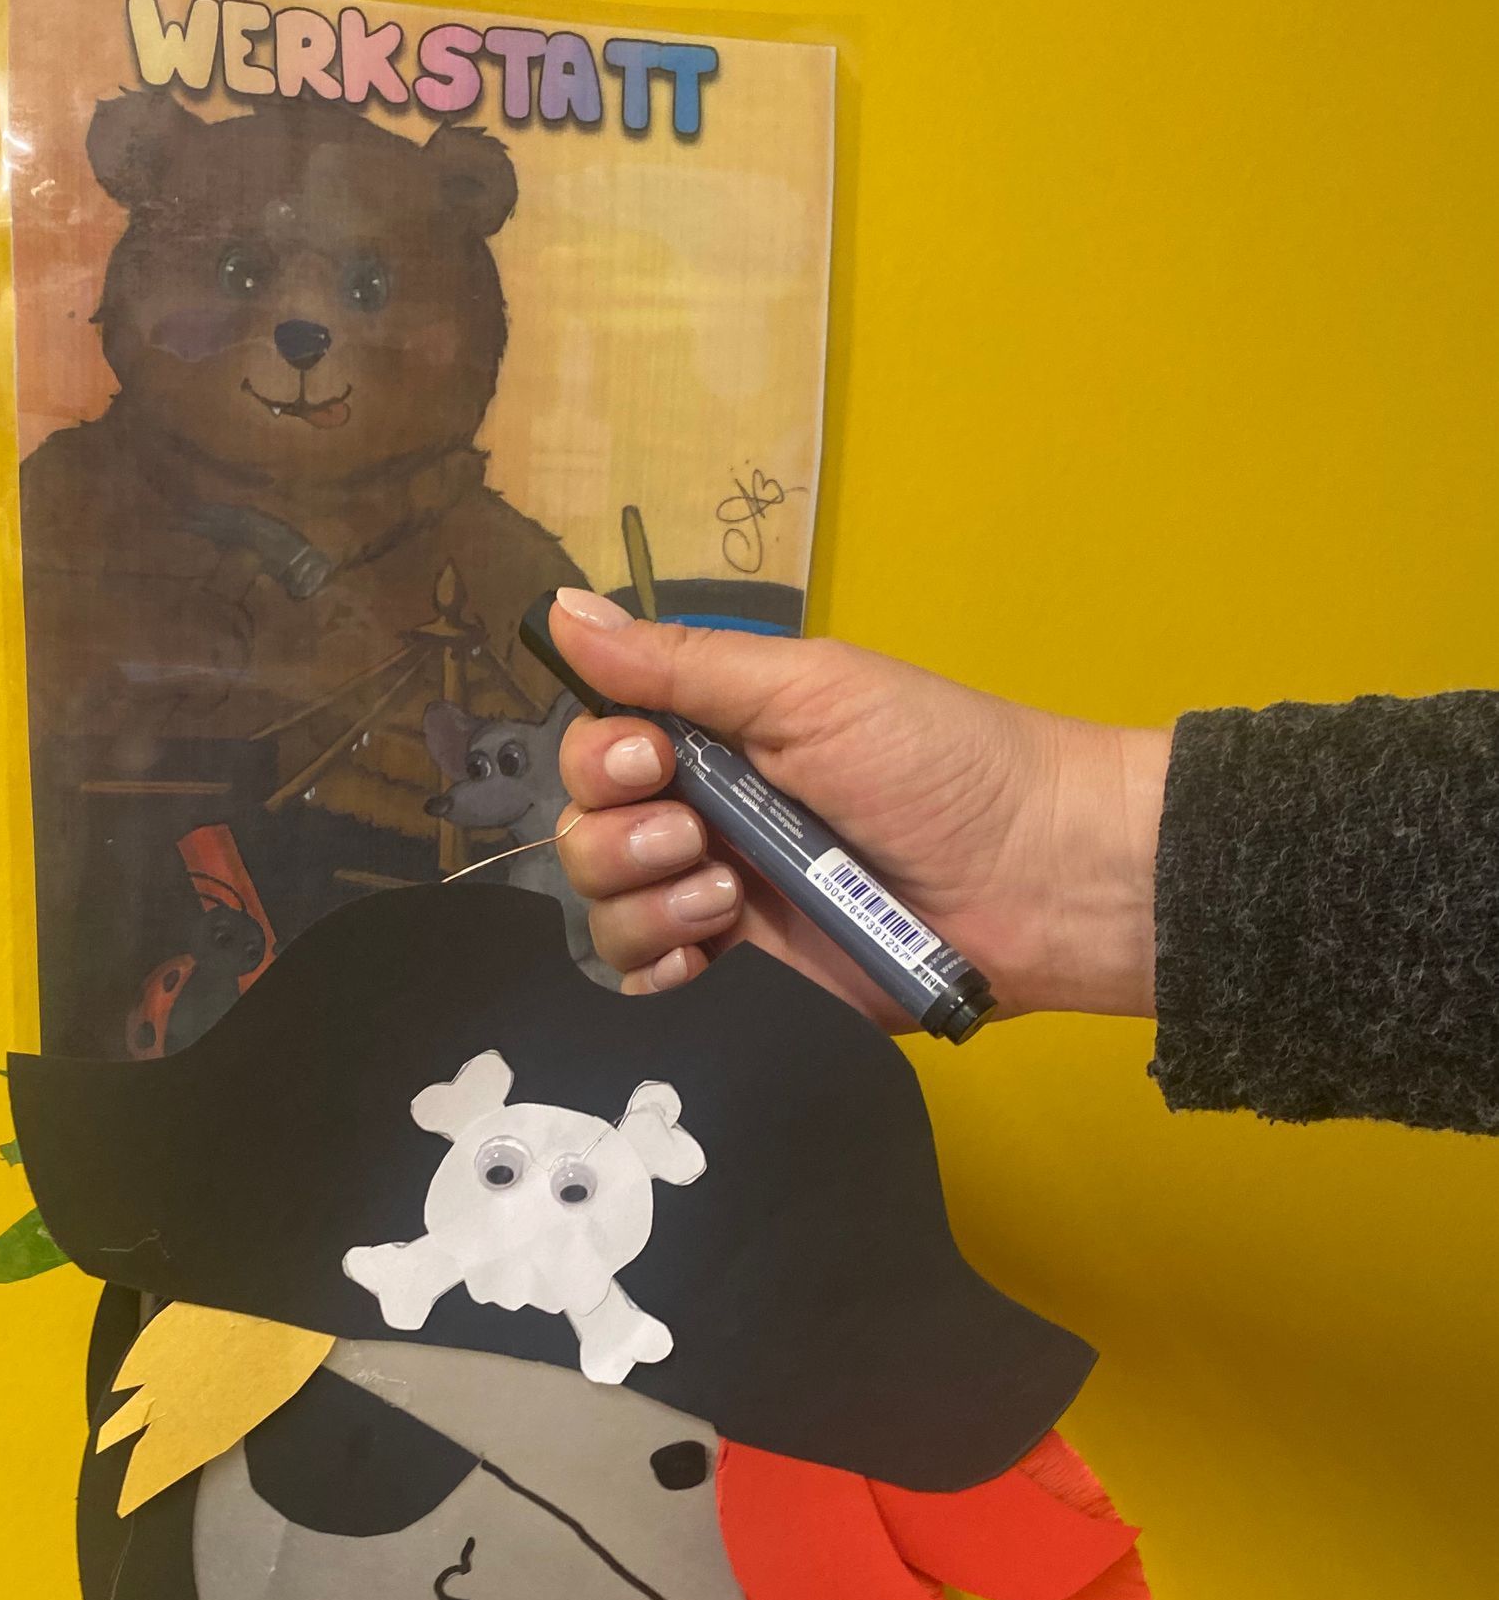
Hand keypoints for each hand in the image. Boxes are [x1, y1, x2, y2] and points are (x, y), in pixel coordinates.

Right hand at [548, 591, 1171, 1026]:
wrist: (1039, 877)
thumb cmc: (939, 763)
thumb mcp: (809, 688)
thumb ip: (680, 663)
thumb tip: (559, 608)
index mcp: (718, 741)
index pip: (598, 749)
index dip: (598, 759)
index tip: (646, 761)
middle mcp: (707, 821)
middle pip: (585, 835)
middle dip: (618, 837)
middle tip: (697, 836)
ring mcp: (725, 909)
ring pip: (609, 915)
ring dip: (647, 904)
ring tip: (729, 898)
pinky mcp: (751, 985)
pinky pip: (653, 991)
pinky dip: (659, 975)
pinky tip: (706, 958)